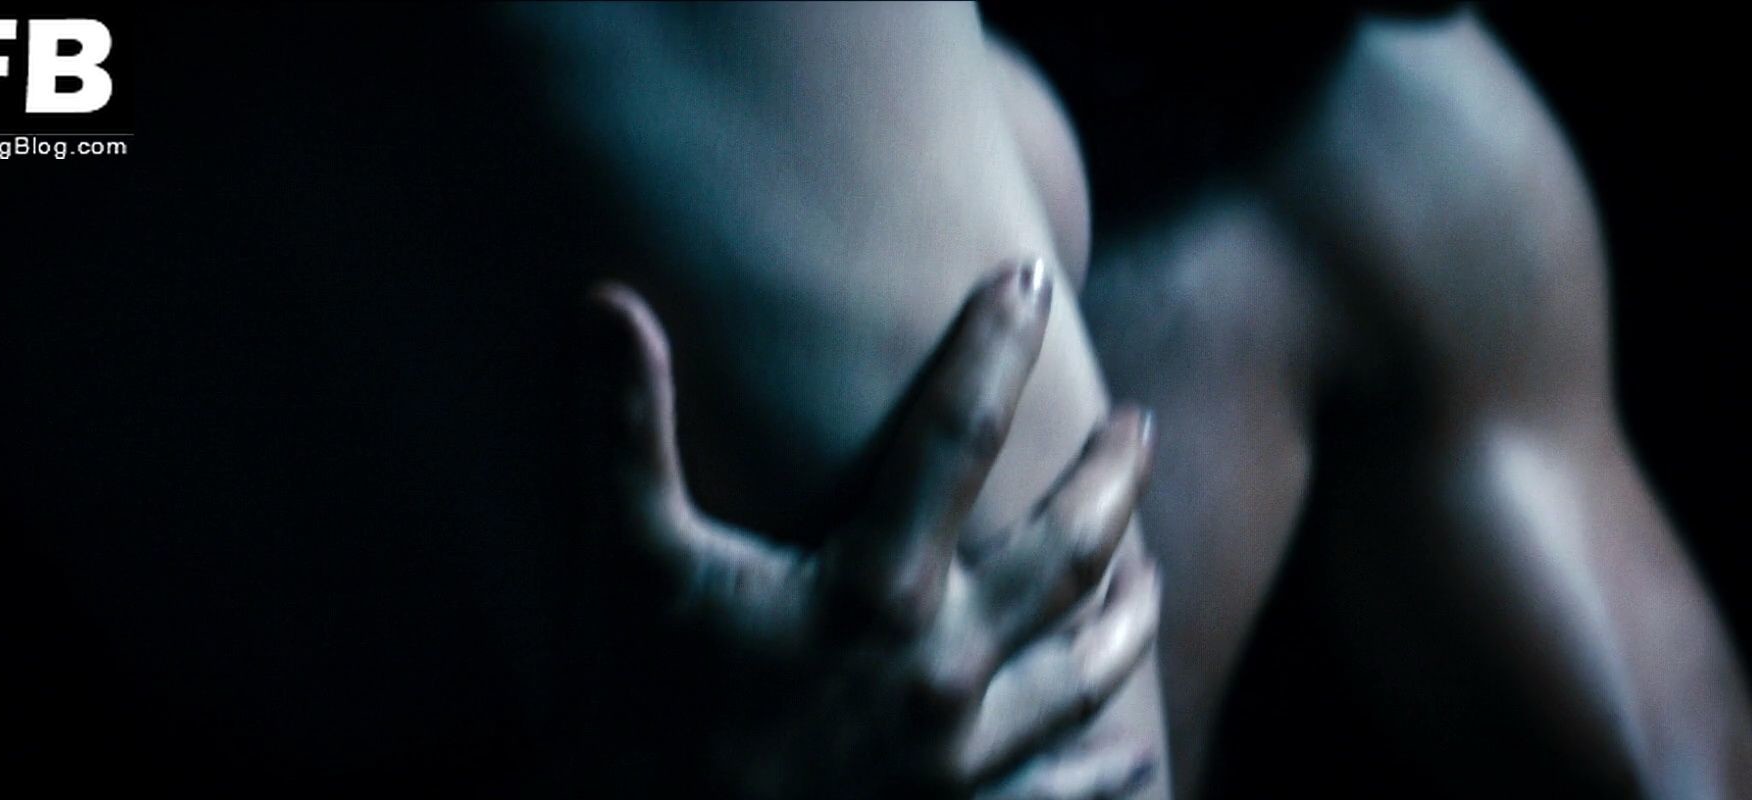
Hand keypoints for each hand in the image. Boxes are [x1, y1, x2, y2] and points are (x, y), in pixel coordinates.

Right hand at [588, 260, 1158, 797]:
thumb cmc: (637, 711)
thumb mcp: (629, 564)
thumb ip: (624, 432)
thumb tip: (606, 301)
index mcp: (874, 586)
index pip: (958, 434)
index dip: (997, 347)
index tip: (1032, 280)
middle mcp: (943, 663)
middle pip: (1067, 549)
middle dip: (1113, 479)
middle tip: (1138, 427)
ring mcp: (962, 753)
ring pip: (1086, 668)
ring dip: (1130, 613)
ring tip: (1152, 572)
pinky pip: (1060, 791)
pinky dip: (1107, 771)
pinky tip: (1138, 752)